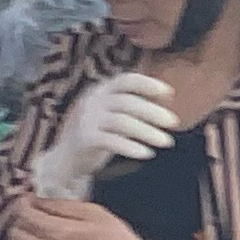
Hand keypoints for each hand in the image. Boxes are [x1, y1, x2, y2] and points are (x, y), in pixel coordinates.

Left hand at [9, 195, 152, 239]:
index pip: (23, 216)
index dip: (22, 203)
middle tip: (32, 210)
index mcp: (55, 232)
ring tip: (39, 223)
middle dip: (19, 219)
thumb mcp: (90, 211)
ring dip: (24, 233)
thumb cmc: (113, 234)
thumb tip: (37, 201)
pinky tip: (48, 239)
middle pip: (15, 233)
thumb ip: (60, 206)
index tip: (28, 197)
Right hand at [31, 71, 177, 198]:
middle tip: (174, 123)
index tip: (169, 94)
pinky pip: (112, 141)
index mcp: (100, 90)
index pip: (126, 80)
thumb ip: (131, 104)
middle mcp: (92, 101)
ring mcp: (86, 119)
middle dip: (154, 112)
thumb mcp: (111, 113)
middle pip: (128, 102)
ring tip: (166, 142)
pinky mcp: (84, 139)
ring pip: (123, 122)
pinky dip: (132, 147)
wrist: (65, 158)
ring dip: (148, 132)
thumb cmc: (96, 133)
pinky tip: (147, 154)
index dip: (148, 84)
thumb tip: (165, 98)